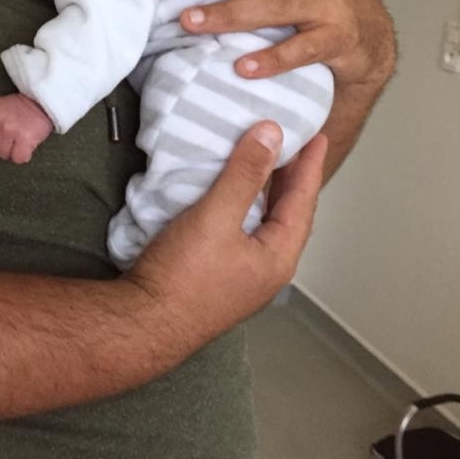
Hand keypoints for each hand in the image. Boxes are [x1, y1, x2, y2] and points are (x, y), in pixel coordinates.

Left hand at [0, 93, 53, 163]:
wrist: (46, 102)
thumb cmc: (22, 108)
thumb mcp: (1, 106)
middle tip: (9, 140)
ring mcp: (10, 129)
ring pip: (2, 154)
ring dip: (12, 151)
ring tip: (20, 141)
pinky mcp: (25, 138)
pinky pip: (18, 158)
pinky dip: (23, 156)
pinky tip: (27, 147)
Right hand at [124, 123, 327, 345]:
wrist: (142, 324)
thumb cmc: (183, 276)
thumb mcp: (216, 216)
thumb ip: (245, 173)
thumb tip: (272, 134)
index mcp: (278, 257)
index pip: (303, 201)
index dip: (309, 165)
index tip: (317, 136)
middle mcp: (267, 269)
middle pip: (289, 213)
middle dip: (293, 177)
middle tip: (294, 142)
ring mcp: (244, 275)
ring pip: (266, 223)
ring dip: (269, 191)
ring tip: (267, 161)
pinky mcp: (219, 275)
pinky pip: (245, 230)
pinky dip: (247, 204)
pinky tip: (233, 195)